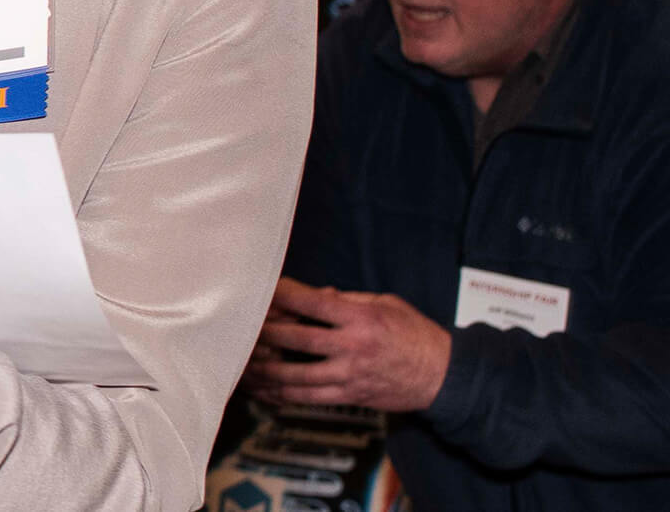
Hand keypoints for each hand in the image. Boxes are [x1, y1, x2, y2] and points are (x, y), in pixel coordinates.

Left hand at [246, 276, 451, 411]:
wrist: (443, 376)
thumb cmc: (414, 335)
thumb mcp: (386, 305)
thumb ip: (349, 299)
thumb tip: (317, 293)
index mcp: (361, 318)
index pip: (312, 302)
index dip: (283, 294)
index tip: (263, 288)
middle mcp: (352, 346)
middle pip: (296, 337)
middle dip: (266, 330)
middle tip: (243, 324)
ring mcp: (349, 374)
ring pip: (295, 373)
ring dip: (265, 367)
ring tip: (242, 360)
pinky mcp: (349, 395)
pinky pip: (308, 397)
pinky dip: (281, 393)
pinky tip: (263, 388)